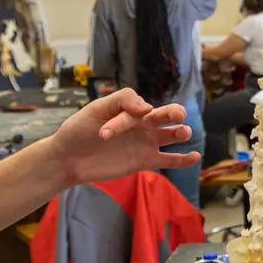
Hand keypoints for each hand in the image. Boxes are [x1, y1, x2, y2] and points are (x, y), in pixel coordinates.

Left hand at [42, 88, 197, 189]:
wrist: (68, 159)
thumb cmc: (78, 131)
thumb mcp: (95, 109)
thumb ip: (120, 101)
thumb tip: (147, 108)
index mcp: (130, 109)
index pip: (140, 107)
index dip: (124, 120)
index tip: (105, 133)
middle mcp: (141, 124)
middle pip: (166, 114)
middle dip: (175, 112)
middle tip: (177, 115)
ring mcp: (145, 143)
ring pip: (171, 135)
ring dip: (181, 132)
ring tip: (184, 133)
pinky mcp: (145, 161)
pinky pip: (168, 159)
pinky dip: (183, 159)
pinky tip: (195, 156)